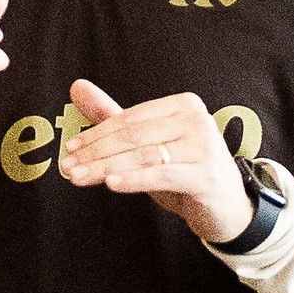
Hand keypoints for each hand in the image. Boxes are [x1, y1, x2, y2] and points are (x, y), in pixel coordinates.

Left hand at [60, 79, 252, 243]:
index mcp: (182, 105)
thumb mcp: (146, 144)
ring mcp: (204, 147)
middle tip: (68, 167)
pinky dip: (133, 179)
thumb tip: (76, 86)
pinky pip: (161, 175)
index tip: (71, 149)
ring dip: (105, 168)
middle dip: (95, 153)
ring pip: (143, 156)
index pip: (129, 119)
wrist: (226, 206)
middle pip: (133, 136)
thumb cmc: (183, 171)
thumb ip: (112, 116)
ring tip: (78, 177)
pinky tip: (110, 183)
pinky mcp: (206, 174)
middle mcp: (196, 120)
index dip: (96, 134)